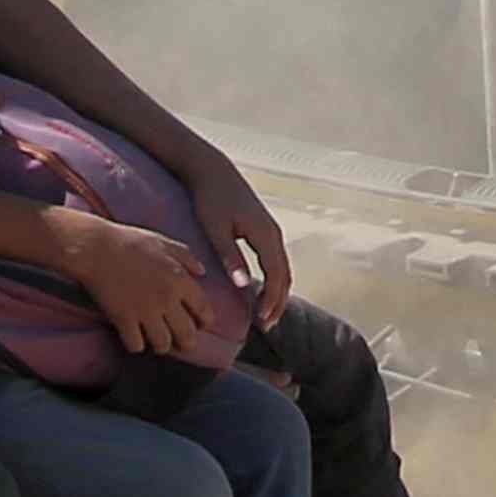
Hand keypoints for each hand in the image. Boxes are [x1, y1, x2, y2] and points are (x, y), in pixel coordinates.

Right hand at [59, 208, 230, 358]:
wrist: (96, 247)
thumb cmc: (130, 242)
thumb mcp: (163, 243)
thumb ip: (186, 257)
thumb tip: (202, 272)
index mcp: (180, 279)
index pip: (203, 309)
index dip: (205, 321)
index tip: (201, 325)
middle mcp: (167, 299)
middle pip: (187, 335)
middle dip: (187, 343)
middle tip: (181, 343)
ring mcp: (145, 311)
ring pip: (162, 344)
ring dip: (161, 345)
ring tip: (157, 341)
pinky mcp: (124, 320)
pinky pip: (136, 345)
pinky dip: (136, 345)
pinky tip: (134, 338)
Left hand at [185, 154, 293, 308]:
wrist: (212, 170)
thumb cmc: (210, 198)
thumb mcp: (216, 230)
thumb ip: (230, 257)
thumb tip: (244, 286)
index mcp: (265, 235)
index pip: (276, 275)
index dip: (271, 301)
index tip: (262, 321)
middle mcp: (274, 234)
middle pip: (285, 275)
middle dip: (278, 302)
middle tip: (266, 326)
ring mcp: (271, 231)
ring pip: (282, 269)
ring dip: (277, 293)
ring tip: (265, 315)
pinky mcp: (264, 230)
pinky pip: (275, 261)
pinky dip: (273, 280)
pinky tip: (261, 291)